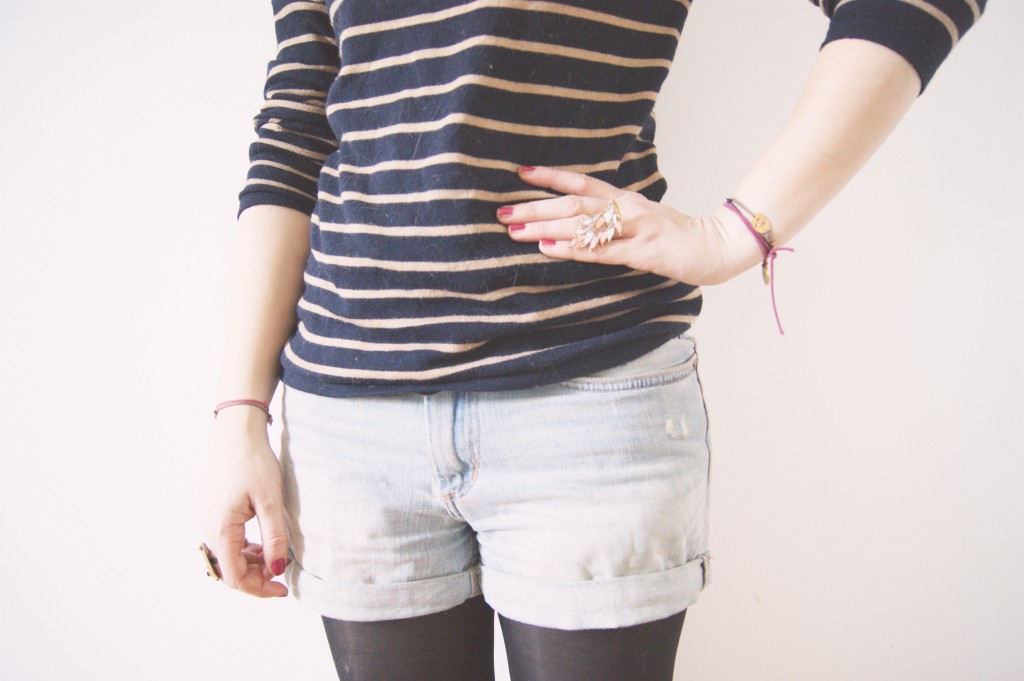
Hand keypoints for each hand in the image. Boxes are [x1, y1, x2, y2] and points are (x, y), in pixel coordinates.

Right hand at [201, 410, 288, 597]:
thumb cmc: (254, 463)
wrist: (237, 434)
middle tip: (283, 577)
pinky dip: (245, 550)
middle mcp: (209, 528)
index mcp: (221, 528)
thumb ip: (274, 537)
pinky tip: (264, 545)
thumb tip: (275, 571)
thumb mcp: (271, 501)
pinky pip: (227, 542)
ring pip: (228, 557)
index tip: (283, 590)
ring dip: (251, 564)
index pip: (235, 576)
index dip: (259, 589)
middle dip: (256, 579)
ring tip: (276, 558)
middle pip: (229, 570)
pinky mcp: (214, 513)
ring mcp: (209, 520)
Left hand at [497, 166, 758, 285]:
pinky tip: (548, 248)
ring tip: (514, 229)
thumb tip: (575, 224)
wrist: (717, 248)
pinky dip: (573, 248)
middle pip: (573, 202)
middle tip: (501, 212)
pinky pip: (602, 250)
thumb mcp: (640, 222)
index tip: (519, 173)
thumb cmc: (676, 238)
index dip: (550, 176)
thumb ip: (612, 221)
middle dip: (534, 207)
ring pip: (583, 223)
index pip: (581, 181)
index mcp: (624, 199)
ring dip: (545, 226)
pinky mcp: (644, 251)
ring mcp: (635, 229)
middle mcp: (627, 208)